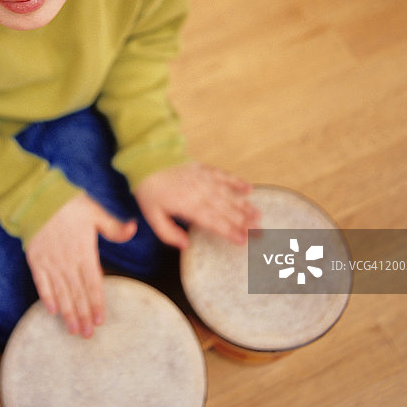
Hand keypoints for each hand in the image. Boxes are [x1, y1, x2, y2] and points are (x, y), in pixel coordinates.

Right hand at [25, 192, 136, 337]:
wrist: (38, 198)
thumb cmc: (69, 204)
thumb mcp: (96, 212)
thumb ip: (113, 227)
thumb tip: (133, 229)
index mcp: (84, 252)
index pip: (93, 283)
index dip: (97, 303)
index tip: (100, 320)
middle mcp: (67, 261)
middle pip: (77, 293)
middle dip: (83, 315)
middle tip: (88, 334)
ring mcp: (50, 262)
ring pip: (61, 293)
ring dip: (67, 312)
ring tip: (73, 330)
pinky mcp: (36, 260)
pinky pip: (41, 283)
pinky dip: (46, 297)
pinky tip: (51, 311)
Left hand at [134, 163, 258, 248]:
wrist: (146, 161)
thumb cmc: (150, 191)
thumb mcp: (152, 216)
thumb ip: (168, 233)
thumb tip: (186, 245)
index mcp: (188, 206)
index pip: (213, 221)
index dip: (228, 231)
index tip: (243, 240)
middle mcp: (199, 193)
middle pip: (225, 209)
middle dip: (243, 222)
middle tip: (260, 232)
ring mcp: (203, 179)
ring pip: (228, 194)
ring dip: (244, 205)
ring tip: (258, 215)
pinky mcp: (204, 169)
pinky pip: (223, 175)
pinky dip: (237, 181)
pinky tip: (249, 188)